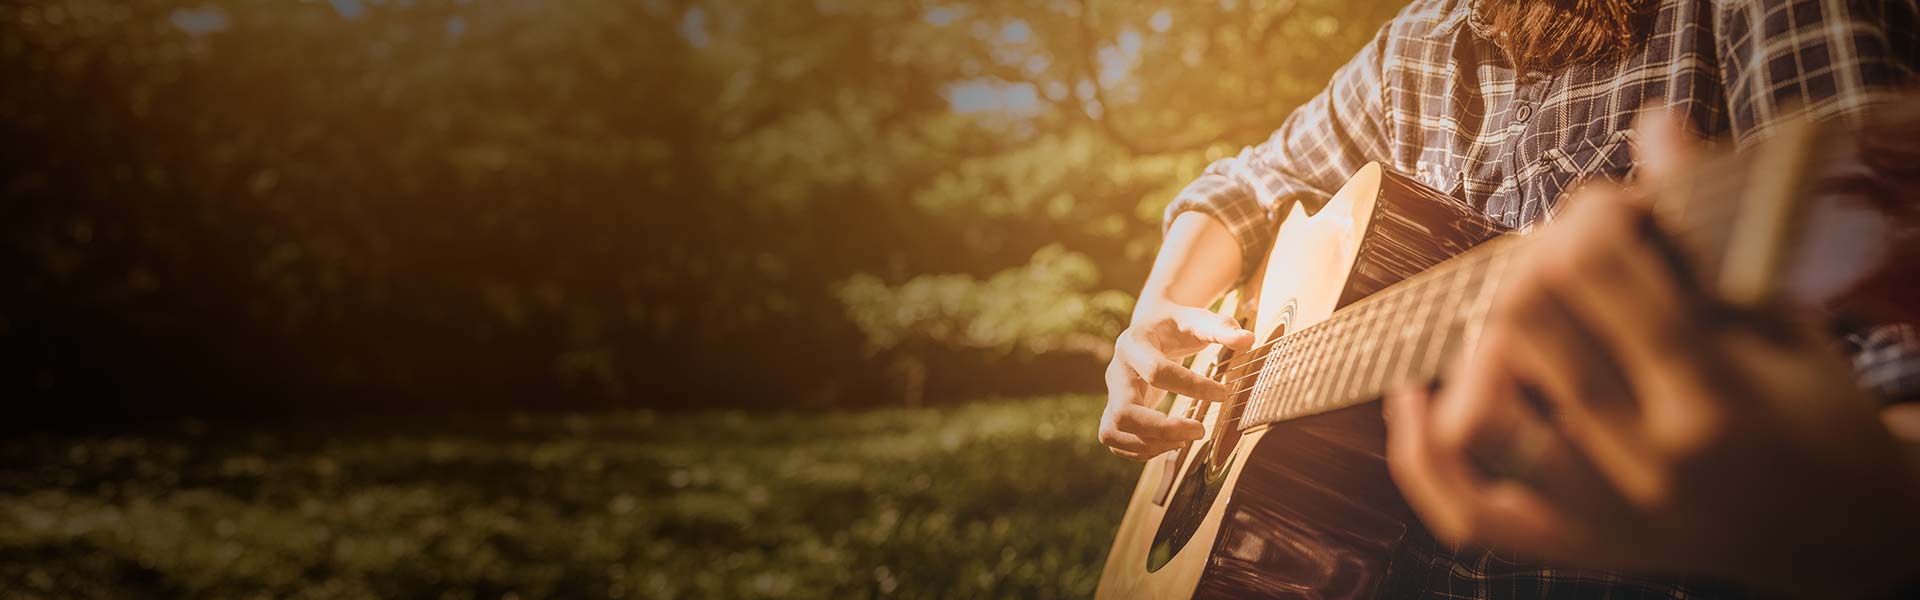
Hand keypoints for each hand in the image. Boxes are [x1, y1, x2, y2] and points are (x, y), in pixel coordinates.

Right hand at [1099, 299, 1252, 460]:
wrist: (1150, 329)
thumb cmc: (1177, 326)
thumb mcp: (1198, 319)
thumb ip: (1222, 328)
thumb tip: (1247, 339)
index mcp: (1134, 344)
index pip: (1156, 372)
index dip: (1192, 387)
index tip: (1223, 394)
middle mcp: (1116, 371)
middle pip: (1124, 412)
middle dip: (1163, 429)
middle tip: (1199, 431)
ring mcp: (1111, 394)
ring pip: (1114, 431)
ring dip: (1151, 444)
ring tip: (1185, 440)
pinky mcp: (1112, 410)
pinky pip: (1115, 440)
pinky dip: (1142, 450)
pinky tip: (1172, 442)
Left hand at [1384, 110, 1919, 595]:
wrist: (1842, 537)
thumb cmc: (1813, 408)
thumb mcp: (1781, 315)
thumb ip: (1708, 226)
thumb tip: (1654, 121)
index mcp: (1712, 400)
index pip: (1593, 272)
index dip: (1586, 216)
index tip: (1610, 209)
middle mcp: (1647, 464)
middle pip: (1521, 325)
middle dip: (1531, 263)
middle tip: (1562, 253)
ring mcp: (1601, 516)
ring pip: (1477, 420)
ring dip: (1475, 347)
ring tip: (1511, 318)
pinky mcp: (1571, 548)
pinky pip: (1465, 510)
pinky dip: (1419, 452)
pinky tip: (1411, 395)